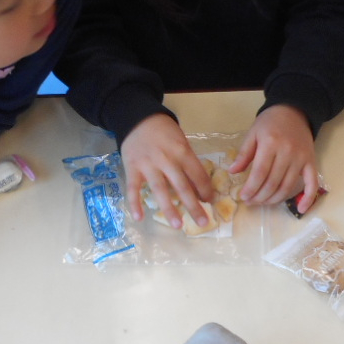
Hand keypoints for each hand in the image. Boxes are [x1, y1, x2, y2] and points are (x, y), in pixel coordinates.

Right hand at [119, 114, 213, 228]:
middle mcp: (167, 160)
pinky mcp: (132, 168)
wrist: (138, 119)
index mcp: (182, 152)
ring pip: (160, 190)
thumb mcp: (181, 142)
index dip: (206, 190)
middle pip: (182, 186)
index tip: (211, 203)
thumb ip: (188, 162)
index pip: (198, 175)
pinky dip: (135, 203)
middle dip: (193, 206)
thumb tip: (198, 188)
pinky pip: (133, 189)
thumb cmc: (164, 132)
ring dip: (169, 208)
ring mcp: (148, 165)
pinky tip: (139, 218)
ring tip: (177, 225)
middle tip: (203, 222)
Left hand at [230, 105, 319, 211]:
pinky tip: (301, 210)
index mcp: (270, 144)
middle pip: (272, 183)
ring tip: (263, 203)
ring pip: (288, 186)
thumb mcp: (253, 133)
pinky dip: (308, 198)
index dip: (250, 189)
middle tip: (250, 202)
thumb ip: (244, 153)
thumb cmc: (270, 122)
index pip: (259, 173)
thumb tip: (232, 172)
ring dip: (274, 199)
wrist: (294, 111)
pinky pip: (312, 183)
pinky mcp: (311, 162)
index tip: (243, 197)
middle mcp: (287, 153)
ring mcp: (301, 158)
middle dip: (260, 197)